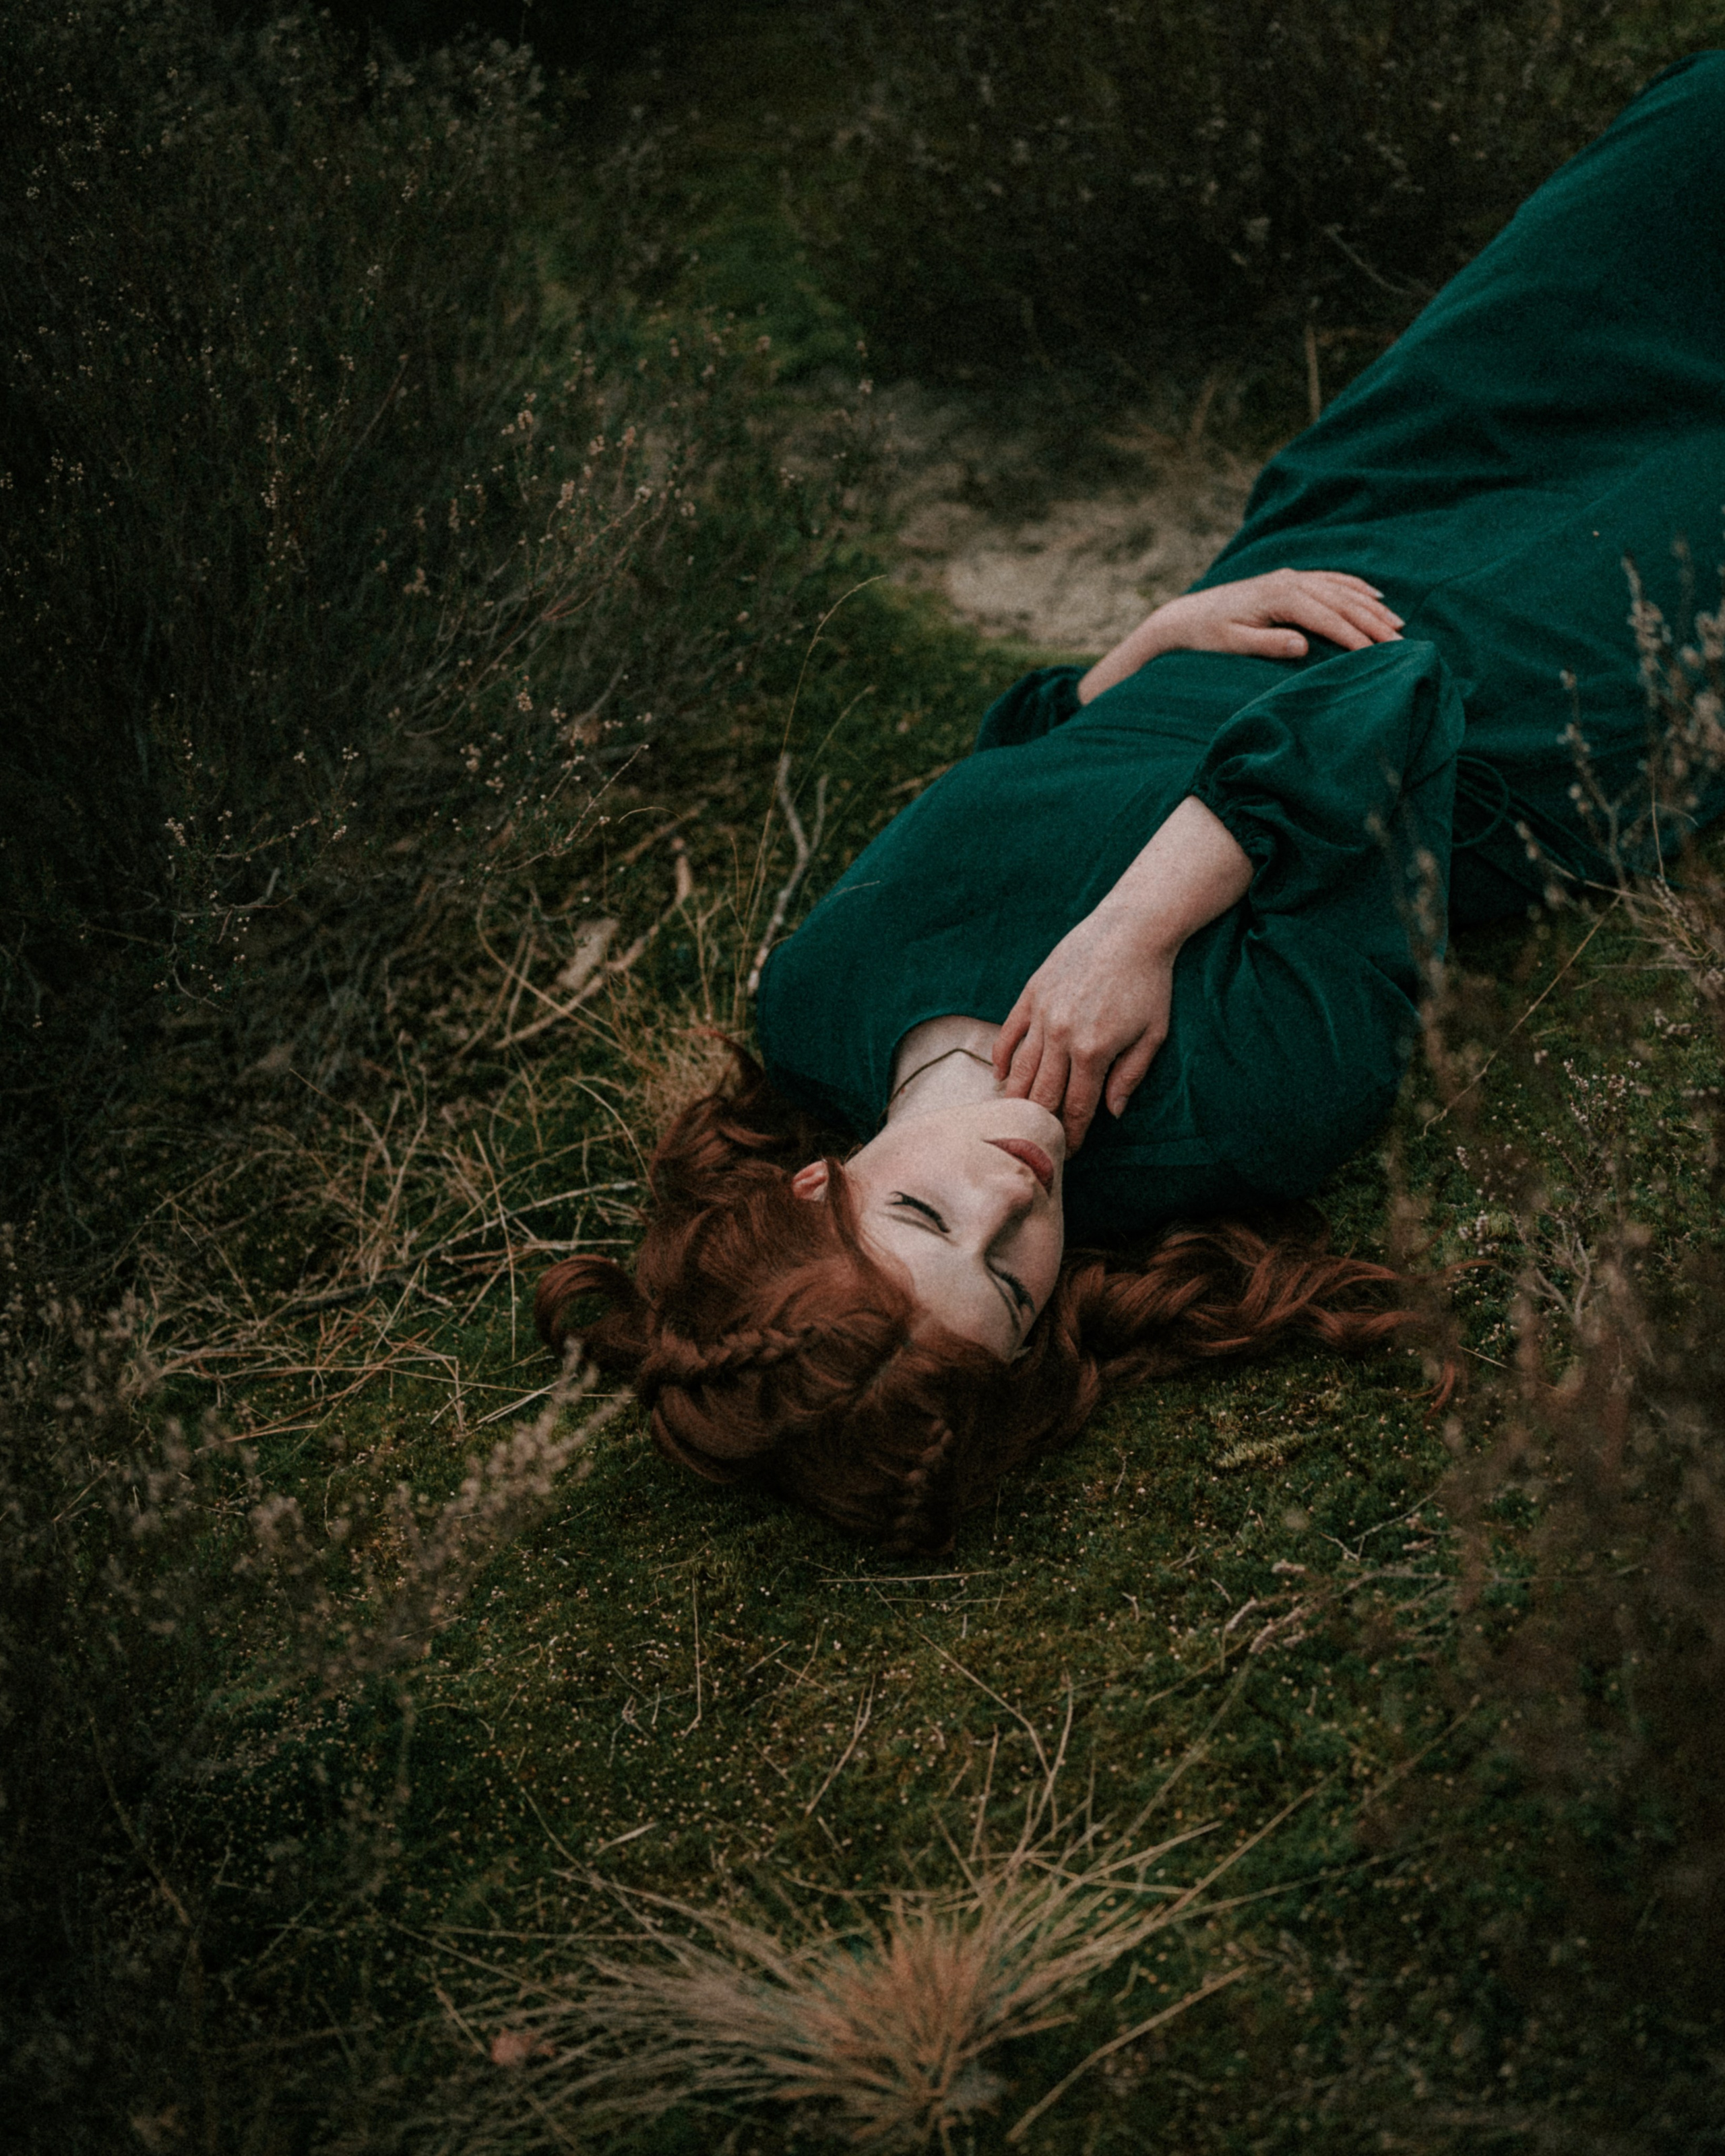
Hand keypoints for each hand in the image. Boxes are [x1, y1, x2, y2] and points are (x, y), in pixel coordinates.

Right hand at [993, 905, 1176, 1152]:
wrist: (1132, 929)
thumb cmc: (1149, 983)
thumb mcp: (1153, 1034)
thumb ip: (1131, 1076)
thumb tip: (1112, 1113)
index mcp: (1094, 1051)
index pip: (1078, 1107)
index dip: (1074, 1135)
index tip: (1071, 1152)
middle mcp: (1061, 1036)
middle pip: (1043, 1094)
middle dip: (1043, 1123)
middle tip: (1041, 1142)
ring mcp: (1042, 1014)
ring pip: (1020, 1069)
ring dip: (1016, 1098)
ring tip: (1014, 1118)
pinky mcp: (1031, 994)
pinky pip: (1008, 1034)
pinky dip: (1002, 1059)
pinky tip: (1001, 1078)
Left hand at [1152, 568, 1402, 659]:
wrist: (1186, 618)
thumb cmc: (1208, 637)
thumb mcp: (1233, 646)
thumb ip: (1268, 645)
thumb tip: (1303, 646)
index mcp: (1280, 596)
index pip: (1328, 618)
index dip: (1355, 636)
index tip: (1378, 654)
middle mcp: (1290, 581)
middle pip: (1342, 602)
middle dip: (1374, 623)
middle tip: (1401, 643)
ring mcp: (1291, 577)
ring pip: (1342, 590)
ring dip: (1372, 606)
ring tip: (1398, 624)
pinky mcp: (1288, 580)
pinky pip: (1331, 580)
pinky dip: (1355, 587)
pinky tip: (1375, 595)